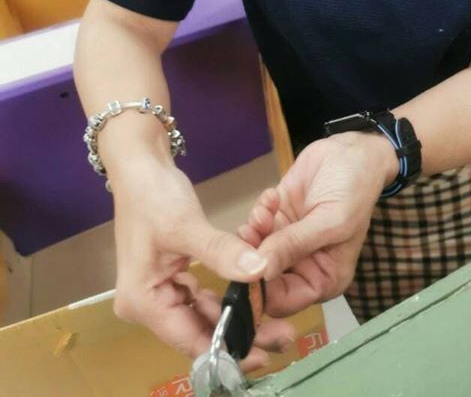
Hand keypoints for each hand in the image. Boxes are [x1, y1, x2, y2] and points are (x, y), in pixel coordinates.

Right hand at [110, 159, 294, 366]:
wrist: (140, 164)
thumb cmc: (154, 195)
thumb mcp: (188, 225)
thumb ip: (222, 252)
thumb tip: (260, 272)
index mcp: (143, 302)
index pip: (190, 341)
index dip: (228, 350)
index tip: (265, 353)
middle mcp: (147, 305)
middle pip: (198, 331)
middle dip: (238, 333)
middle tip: (283, 334)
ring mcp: (158, 292)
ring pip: (203, 315)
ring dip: (236, 316)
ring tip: (275, 320)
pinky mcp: (170, 277)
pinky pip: (202, 296)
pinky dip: (225, 295)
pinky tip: (252, 295)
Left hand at [238, 133, 395, 316]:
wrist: (353, 150)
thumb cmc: (354, 189)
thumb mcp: (330, 220)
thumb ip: (294, 245)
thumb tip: (259, 272)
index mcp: (323, 278)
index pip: (282, 301)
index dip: (260, 292)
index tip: (244, 271)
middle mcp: (302, 265)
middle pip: (262, 277)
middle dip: (252, 256)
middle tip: (250, 232)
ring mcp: (287, 240)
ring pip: (254, 249)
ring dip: (254, 230)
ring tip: (266, 210)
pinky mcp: (277, 217)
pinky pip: (256, 224)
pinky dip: (259, 211)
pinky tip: (273, 196)